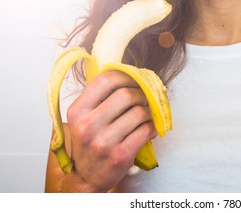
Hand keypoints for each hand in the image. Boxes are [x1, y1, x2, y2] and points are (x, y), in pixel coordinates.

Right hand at [65, 71, 156, 191]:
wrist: (86, 177)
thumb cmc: (88, 143)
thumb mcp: (83, 118)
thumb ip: (99, 98)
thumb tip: (128, 74)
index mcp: (77, 111)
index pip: (105, 80)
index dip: (125, 75)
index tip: (134, 79)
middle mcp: (88, 126)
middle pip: (126, 95)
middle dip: (141, 94)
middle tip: (144, 98)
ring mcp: (104, 142)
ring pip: (140, 112)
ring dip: (149, 111)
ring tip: (147, 114)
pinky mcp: (120, 155)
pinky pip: (146, 130)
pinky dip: (152, 127)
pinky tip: (149, 129)